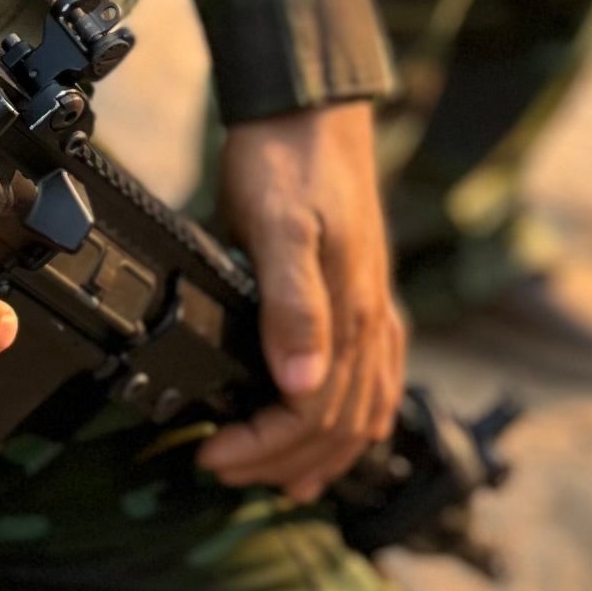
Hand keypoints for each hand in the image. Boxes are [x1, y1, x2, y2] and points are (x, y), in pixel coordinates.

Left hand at [200, 100, 406, 499]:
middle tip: (222, 469)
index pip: (313, 416)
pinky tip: (347, 431)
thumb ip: (291, 306)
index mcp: (349, 314)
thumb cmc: (286, 162)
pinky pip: (381, 378)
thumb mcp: (278, 226)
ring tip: (280, 481)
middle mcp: (370, 322)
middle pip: (338, 426)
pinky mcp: (370, 296)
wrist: (310, 110)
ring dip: (322, 456)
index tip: (210, 456)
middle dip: (280, 461)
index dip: (262, 447)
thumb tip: (299, 387)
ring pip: (365, 411)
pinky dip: (362, 420)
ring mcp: (375, 310)